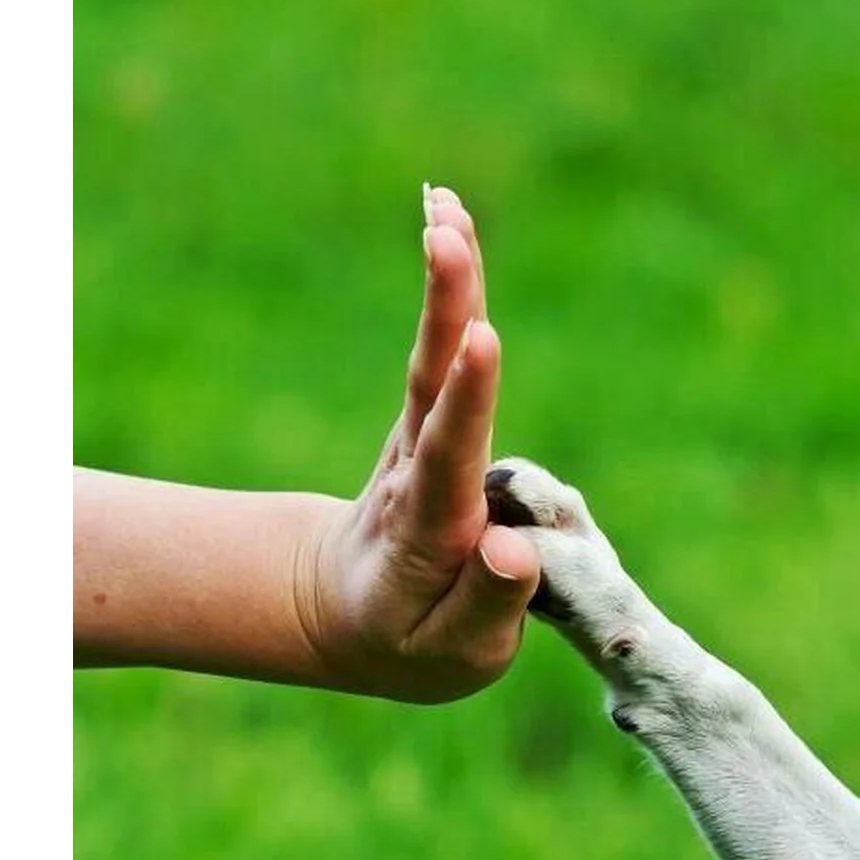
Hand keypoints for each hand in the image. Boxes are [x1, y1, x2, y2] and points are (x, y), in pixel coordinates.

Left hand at [295, 186, 541, 701]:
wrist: (345, 615)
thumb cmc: (411, 644)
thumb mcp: (450, 654)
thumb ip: (486, 606)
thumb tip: (515, 549)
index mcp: (429, 530)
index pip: (449, 457)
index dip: (467, 399)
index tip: (482, 340)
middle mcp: (418, 471)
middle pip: (430, 383)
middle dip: (445, 310)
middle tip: (445, 236)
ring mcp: (420, 438)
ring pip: (434, 353)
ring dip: (446, 281)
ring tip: (445, 205)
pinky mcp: (430, 418)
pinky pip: (443, 347)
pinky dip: (450, 286)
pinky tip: (448, 217)